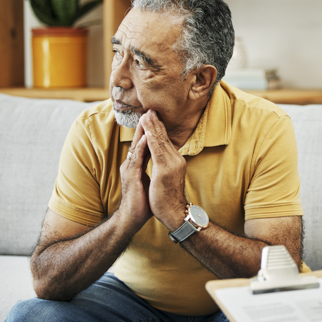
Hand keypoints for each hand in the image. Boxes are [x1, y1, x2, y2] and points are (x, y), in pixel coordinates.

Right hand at [119, 119, 151, 227]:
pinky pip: (136, 159)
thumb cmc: (143, 201)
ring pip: (137, 146)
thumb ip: (154, 171)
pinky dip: (141, 147)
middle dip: (146, 125)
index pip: (145, 143)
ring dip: (142, 131)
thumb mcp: (151, 181)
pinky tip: (145, 138)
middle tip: (151, 109)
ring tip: (147, 116)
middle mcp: (132, 164)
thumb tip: (162, 166)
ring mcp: (130, 169)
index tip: (156, 117)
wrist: (133, 218)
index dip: (150, 131)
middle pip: (140, 140)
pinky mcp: (131, 176)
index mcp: (137, 164)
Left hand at [141, 110, 187, 229]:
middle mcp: (175, 160)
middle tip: (150, 109)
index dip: (158, 129)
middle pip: (163, 138)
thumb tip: (161, 160)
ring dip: (152, 127)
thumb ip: (164, 167)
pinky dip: (151, 139)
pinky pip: (156, 150)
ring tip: (147, 115)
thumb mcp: (166, 179)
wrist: (174, 213)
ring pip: (160, 141)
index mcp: (174, 162)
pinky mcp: (164, 169)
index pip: (165, 142)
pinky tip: (147, 131)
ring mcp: (171, 164)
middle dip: (155, 123)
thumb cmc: (168, 199)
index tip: (153, 117)